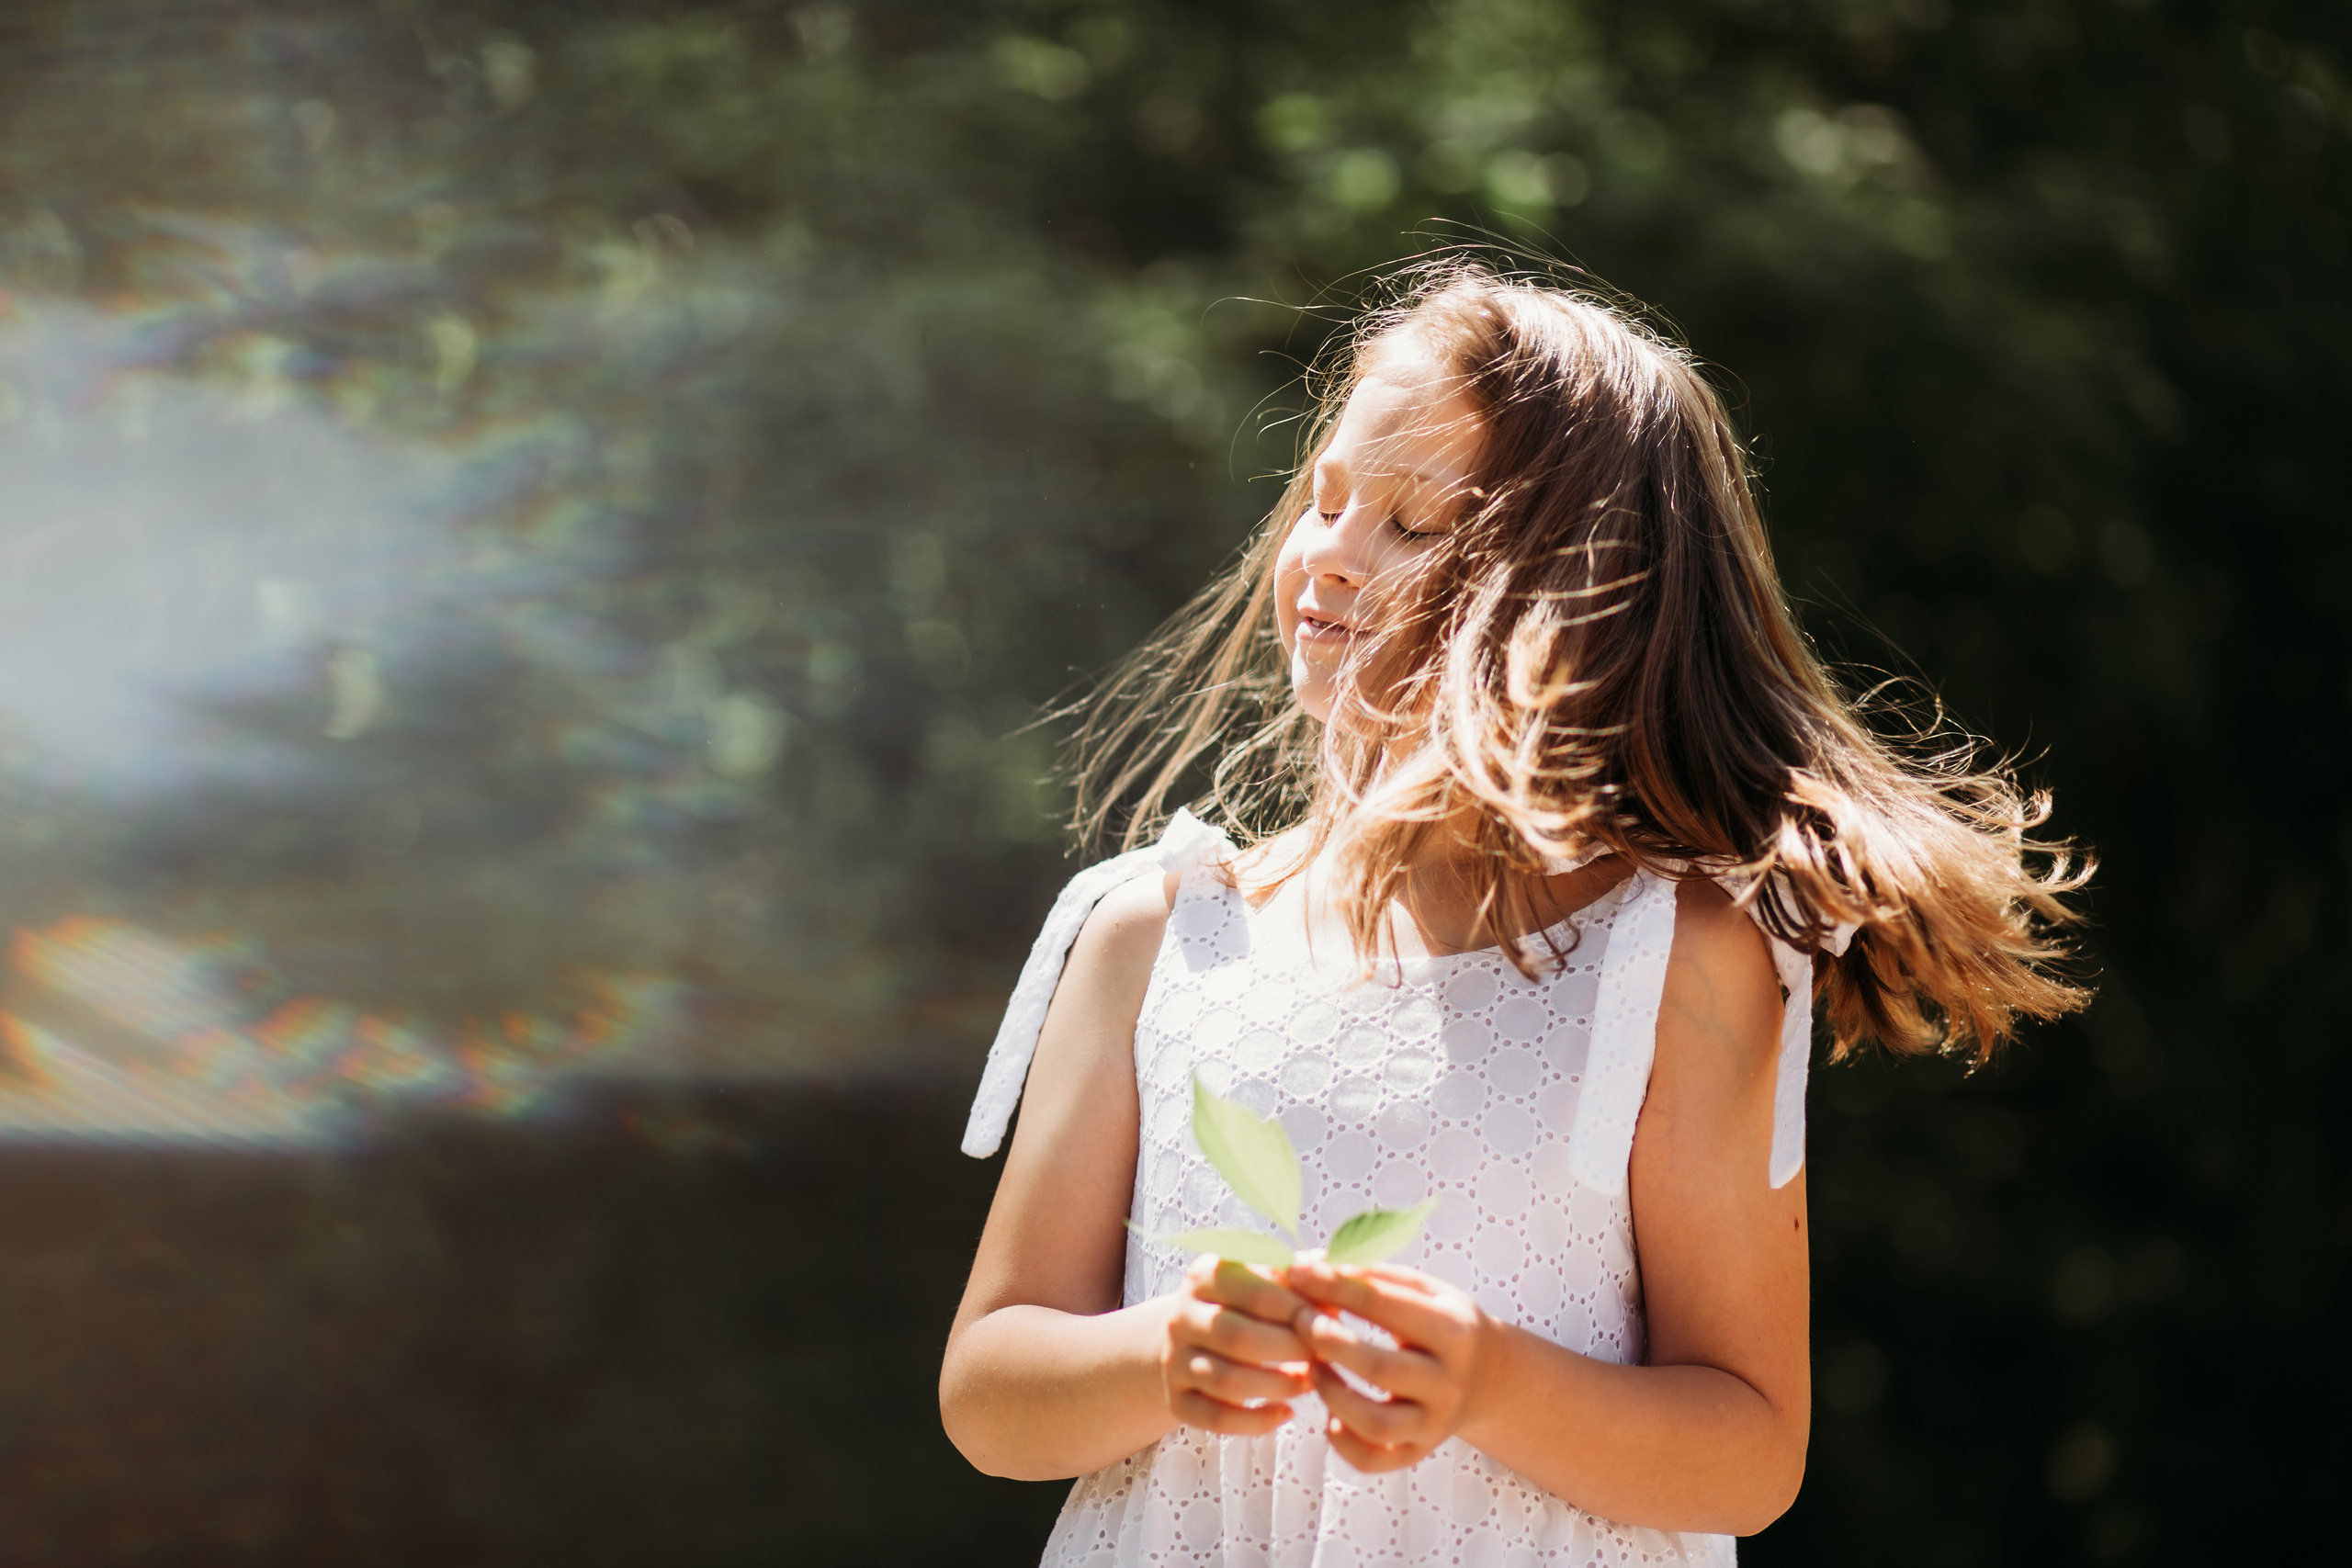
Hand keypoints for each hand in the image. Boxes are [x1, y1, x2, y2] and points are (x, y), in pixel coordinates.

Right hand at [1159, 1253, 1314, 1435]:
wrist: (1190, 1339)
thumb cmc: (1246, 1306)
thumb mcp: (1267, 1282)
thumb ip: (1303, 1278)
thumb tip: (1347, 1274)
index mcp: (1205, 1275)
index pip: (1257, 1291)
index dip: (1298, 1309)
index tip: (1332, 1322)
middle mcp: (1181, 1317)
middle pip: (1239, 1338)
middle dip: (1290, 1350)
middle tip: (1325, 1357)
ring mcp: (1174, 1361)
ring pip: (1228, 1381)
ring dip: (1278, 1385)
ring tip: (1311, 1383)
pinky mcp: (1176, 1400)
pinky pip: (1217, 1418)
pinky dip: (1256, 1421)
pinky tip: (1287, 1413)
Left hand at [1283, 1259, 1502, 1471]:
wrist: (1491, 1377)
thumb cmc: (1443, 1322)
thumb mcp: (1424, 1289)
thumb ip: (1370, 1276)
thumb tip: (1308, 1266)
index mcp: (1453, 1330)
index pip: (1386, 1306)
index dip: (1335, 1287)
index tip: (1298, 1273)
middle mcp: (1449, 1382)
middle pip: (1380, 1369)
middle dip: (1329, 1341)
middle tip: (1298, 1319)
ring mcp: (1435, 1423)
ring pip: (1376, 1423)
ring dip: (1331, 1393)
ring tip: (1312, 1366)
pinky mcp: (1419, 1452)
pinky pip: (1374, 1460)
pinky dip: (1343, 1442)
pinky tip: (1330, 1416)